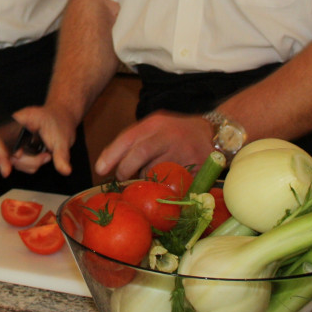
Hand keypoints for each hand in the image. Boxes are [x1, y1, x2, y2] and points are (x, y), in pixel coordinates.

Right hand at [0, 103, 78, 177]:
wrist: (62, 119)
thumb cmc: (60, 122)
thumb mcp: (62, 139)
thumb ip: (61, 155)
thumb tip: (64, 170)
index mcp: (20, 119)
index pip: (2, 137)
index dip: (1, 154)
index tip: (6, 170)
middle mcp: (13, 129)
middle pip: (7, 153)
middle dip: (27, 162)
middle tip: (46, 157)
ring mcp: (14, 139)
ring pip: (13, 160)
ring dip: (31, 164)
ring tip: (47, 156)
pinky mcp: (18, 147)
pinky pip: (18, 163)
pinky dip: (31, 165)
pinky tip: (42, 157)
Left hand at [95, 111, 213, 179]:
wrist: (212, 133)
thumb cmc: (175, 133)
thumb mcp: (154, 128)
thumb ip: (133, 141)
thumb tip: (106, 164)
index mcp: (154, 123)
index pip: (128, 138)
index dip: (111, 155)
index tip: (100, 170)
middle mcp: (168, 134)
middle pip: (140, 153)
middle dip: (126, 169)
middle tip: (121, 179)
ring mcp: (183, 150)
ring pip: (155, 170)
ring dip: (144, 179)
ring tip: (144, 179)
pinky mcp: (195, 167)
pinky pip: (172, 182)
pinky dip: (162, 187)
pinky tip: (160, 186)